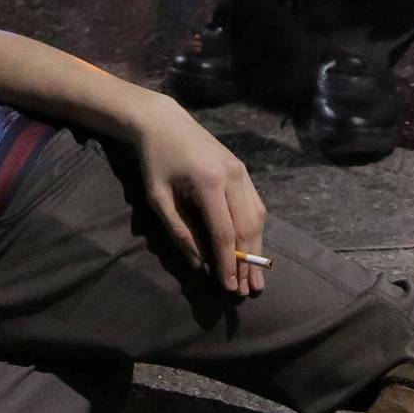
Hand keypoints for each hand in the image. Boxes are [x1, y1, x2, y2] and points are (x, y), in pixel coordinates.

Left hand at [133, 99, 268, 294]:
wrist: (164, 121)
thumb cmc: (155, 160)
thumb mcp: (157, 196)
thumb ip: (178, 230)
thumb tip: (199, 263)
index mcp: (209, 182)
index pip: (224, 232)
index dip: (228, 262)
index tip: (229, 287)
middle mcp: (232, 176)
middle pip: (247, 228)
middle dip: (249, 263)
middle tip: (248, 291)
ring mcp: (242, 171)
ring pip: (257, 218)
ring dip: (258, 250)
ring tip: (256, 278)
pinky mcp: (243, 170)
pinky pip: (256, 205)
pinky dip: (257, 230)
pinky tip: (254, 249)